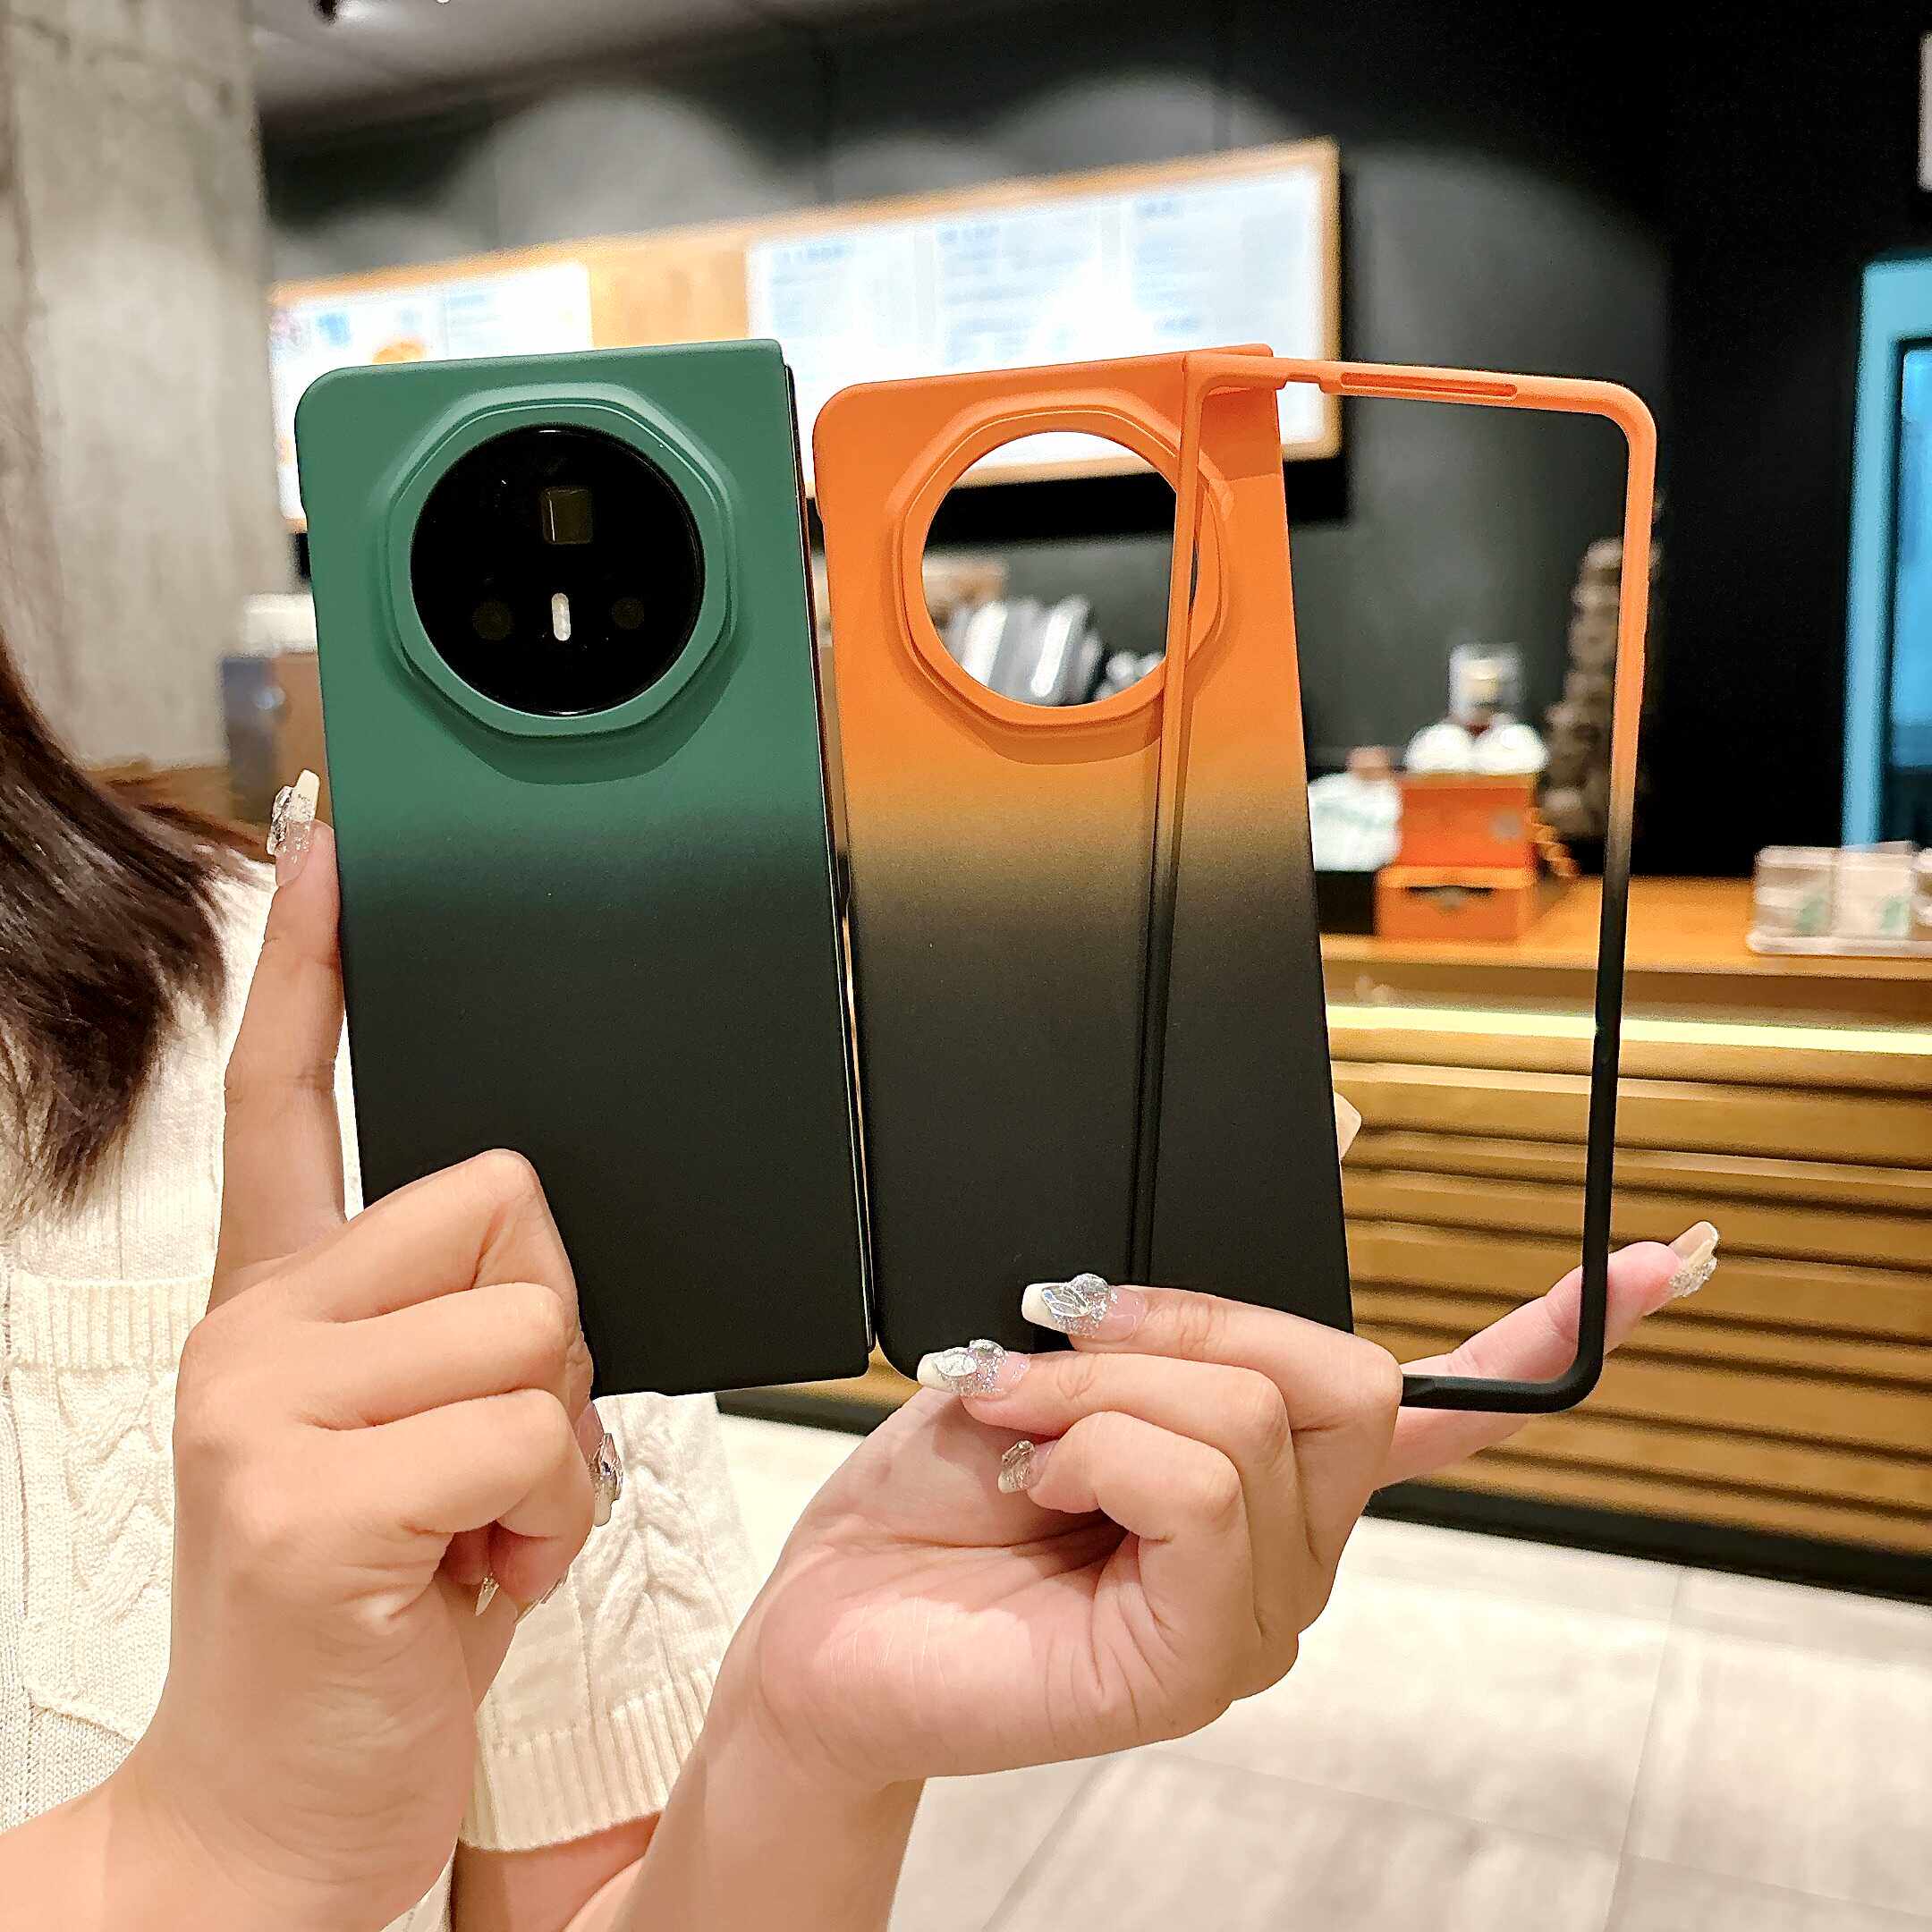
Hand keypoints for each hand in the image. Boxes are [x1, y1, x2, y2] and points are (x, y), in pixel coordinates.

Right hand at [119, 823, 602, 1931]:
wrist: (283, 1797)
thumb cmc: (372, 1610)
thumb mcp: (407, 1440)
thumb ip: (441, 1325)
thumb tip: (535, 1252)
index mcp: (278, 1302)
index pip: (282, 1094)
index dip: (311, 966)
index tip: (331, 851)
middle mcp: (252, 1330)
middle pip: (507, 1198)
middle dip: (552, 1324)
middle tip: (489, 1449)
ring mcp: (263, 1407)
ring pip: (538, 1316)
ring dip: (558, 1439)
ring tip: (481, 1522)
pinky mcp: (310, 1497)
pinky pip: (532, 1428)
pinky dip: (547, 1515)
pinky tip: (477, 1574)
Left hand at [721, 1232, 1698, 1796]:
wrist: (830, 1628)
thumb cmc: (936, 1496)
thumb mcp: (1055, 1348)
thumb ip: (1185, 1280)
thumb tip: (1335, 1124)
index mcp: (1271, 1469)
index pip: (1445, 1406)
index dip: (1547, 1329)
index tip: (1660, 1262)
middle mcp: (1291, 1544)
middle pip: (1343, 1372)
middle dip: (1180, 1320)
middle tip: (1053, 1330)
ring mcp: (1257, 1611)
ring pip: (1254, 1416)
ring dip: (1102, 1383)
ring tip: (1013, 1421)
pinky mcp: (1198, 1659)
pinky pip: (1205, 1493)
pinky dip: (1099, 1445)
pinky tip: (1036, 1475)